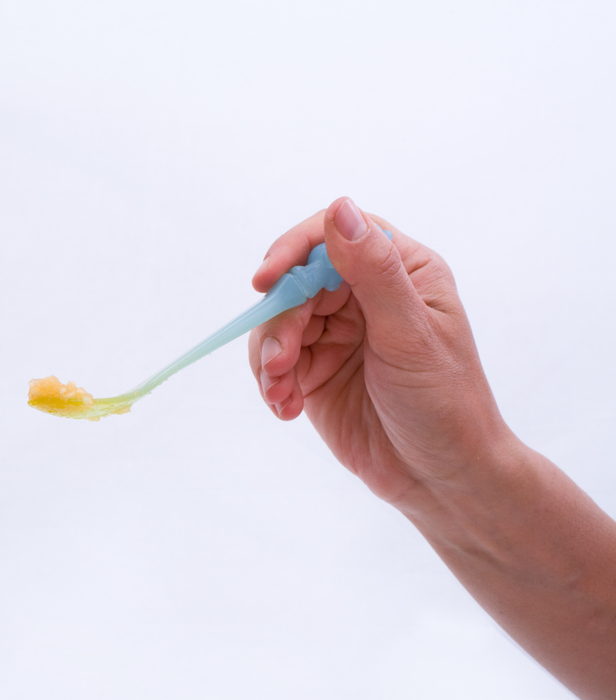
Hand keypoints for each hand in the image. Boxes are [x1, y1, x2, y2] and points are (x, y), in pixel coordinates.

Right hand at [248, 197, 517, 511]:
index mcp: (400, 271)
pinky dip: (271, 384)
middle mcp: (365, 295)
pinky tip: (286, 409)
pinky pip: (273, 361)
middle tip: (279, 366)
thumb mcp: (410, 335)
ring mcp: (337, 334)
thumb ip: (373, 272)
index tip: (265, 282)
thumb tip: (339, 208)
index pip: (333, 237)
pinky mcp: (315, 371)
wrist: (441, 480)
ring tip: (282, 396)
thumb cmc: (445, 404)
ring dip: (270, 359)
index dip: (293, 251)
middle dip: (279, 325)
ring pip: (276, 324)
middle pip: (295, 284)